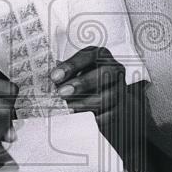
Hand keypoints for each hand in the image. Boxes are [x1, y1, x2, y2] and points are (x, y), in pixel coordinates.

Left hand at [50, 47, 143, 163]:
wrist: (112, 104)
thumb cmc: (89, 84)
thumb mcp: (77, 74)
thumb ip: (66, 74)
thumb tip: (49, 80)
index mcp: (100, 56)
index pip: (88, 56)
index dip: (71, 65)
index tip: (55, 77)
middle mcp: (114, 69)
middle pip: (104, 73)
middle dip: (81, 83)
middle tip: (61, 93)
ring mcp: (120, 89)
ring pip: (107, 95)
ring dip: (85, 102)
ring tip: (68, 107)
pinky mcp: (122, 108)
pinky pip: (109, 113)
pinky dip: (93, 115)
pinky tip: (80, 116)